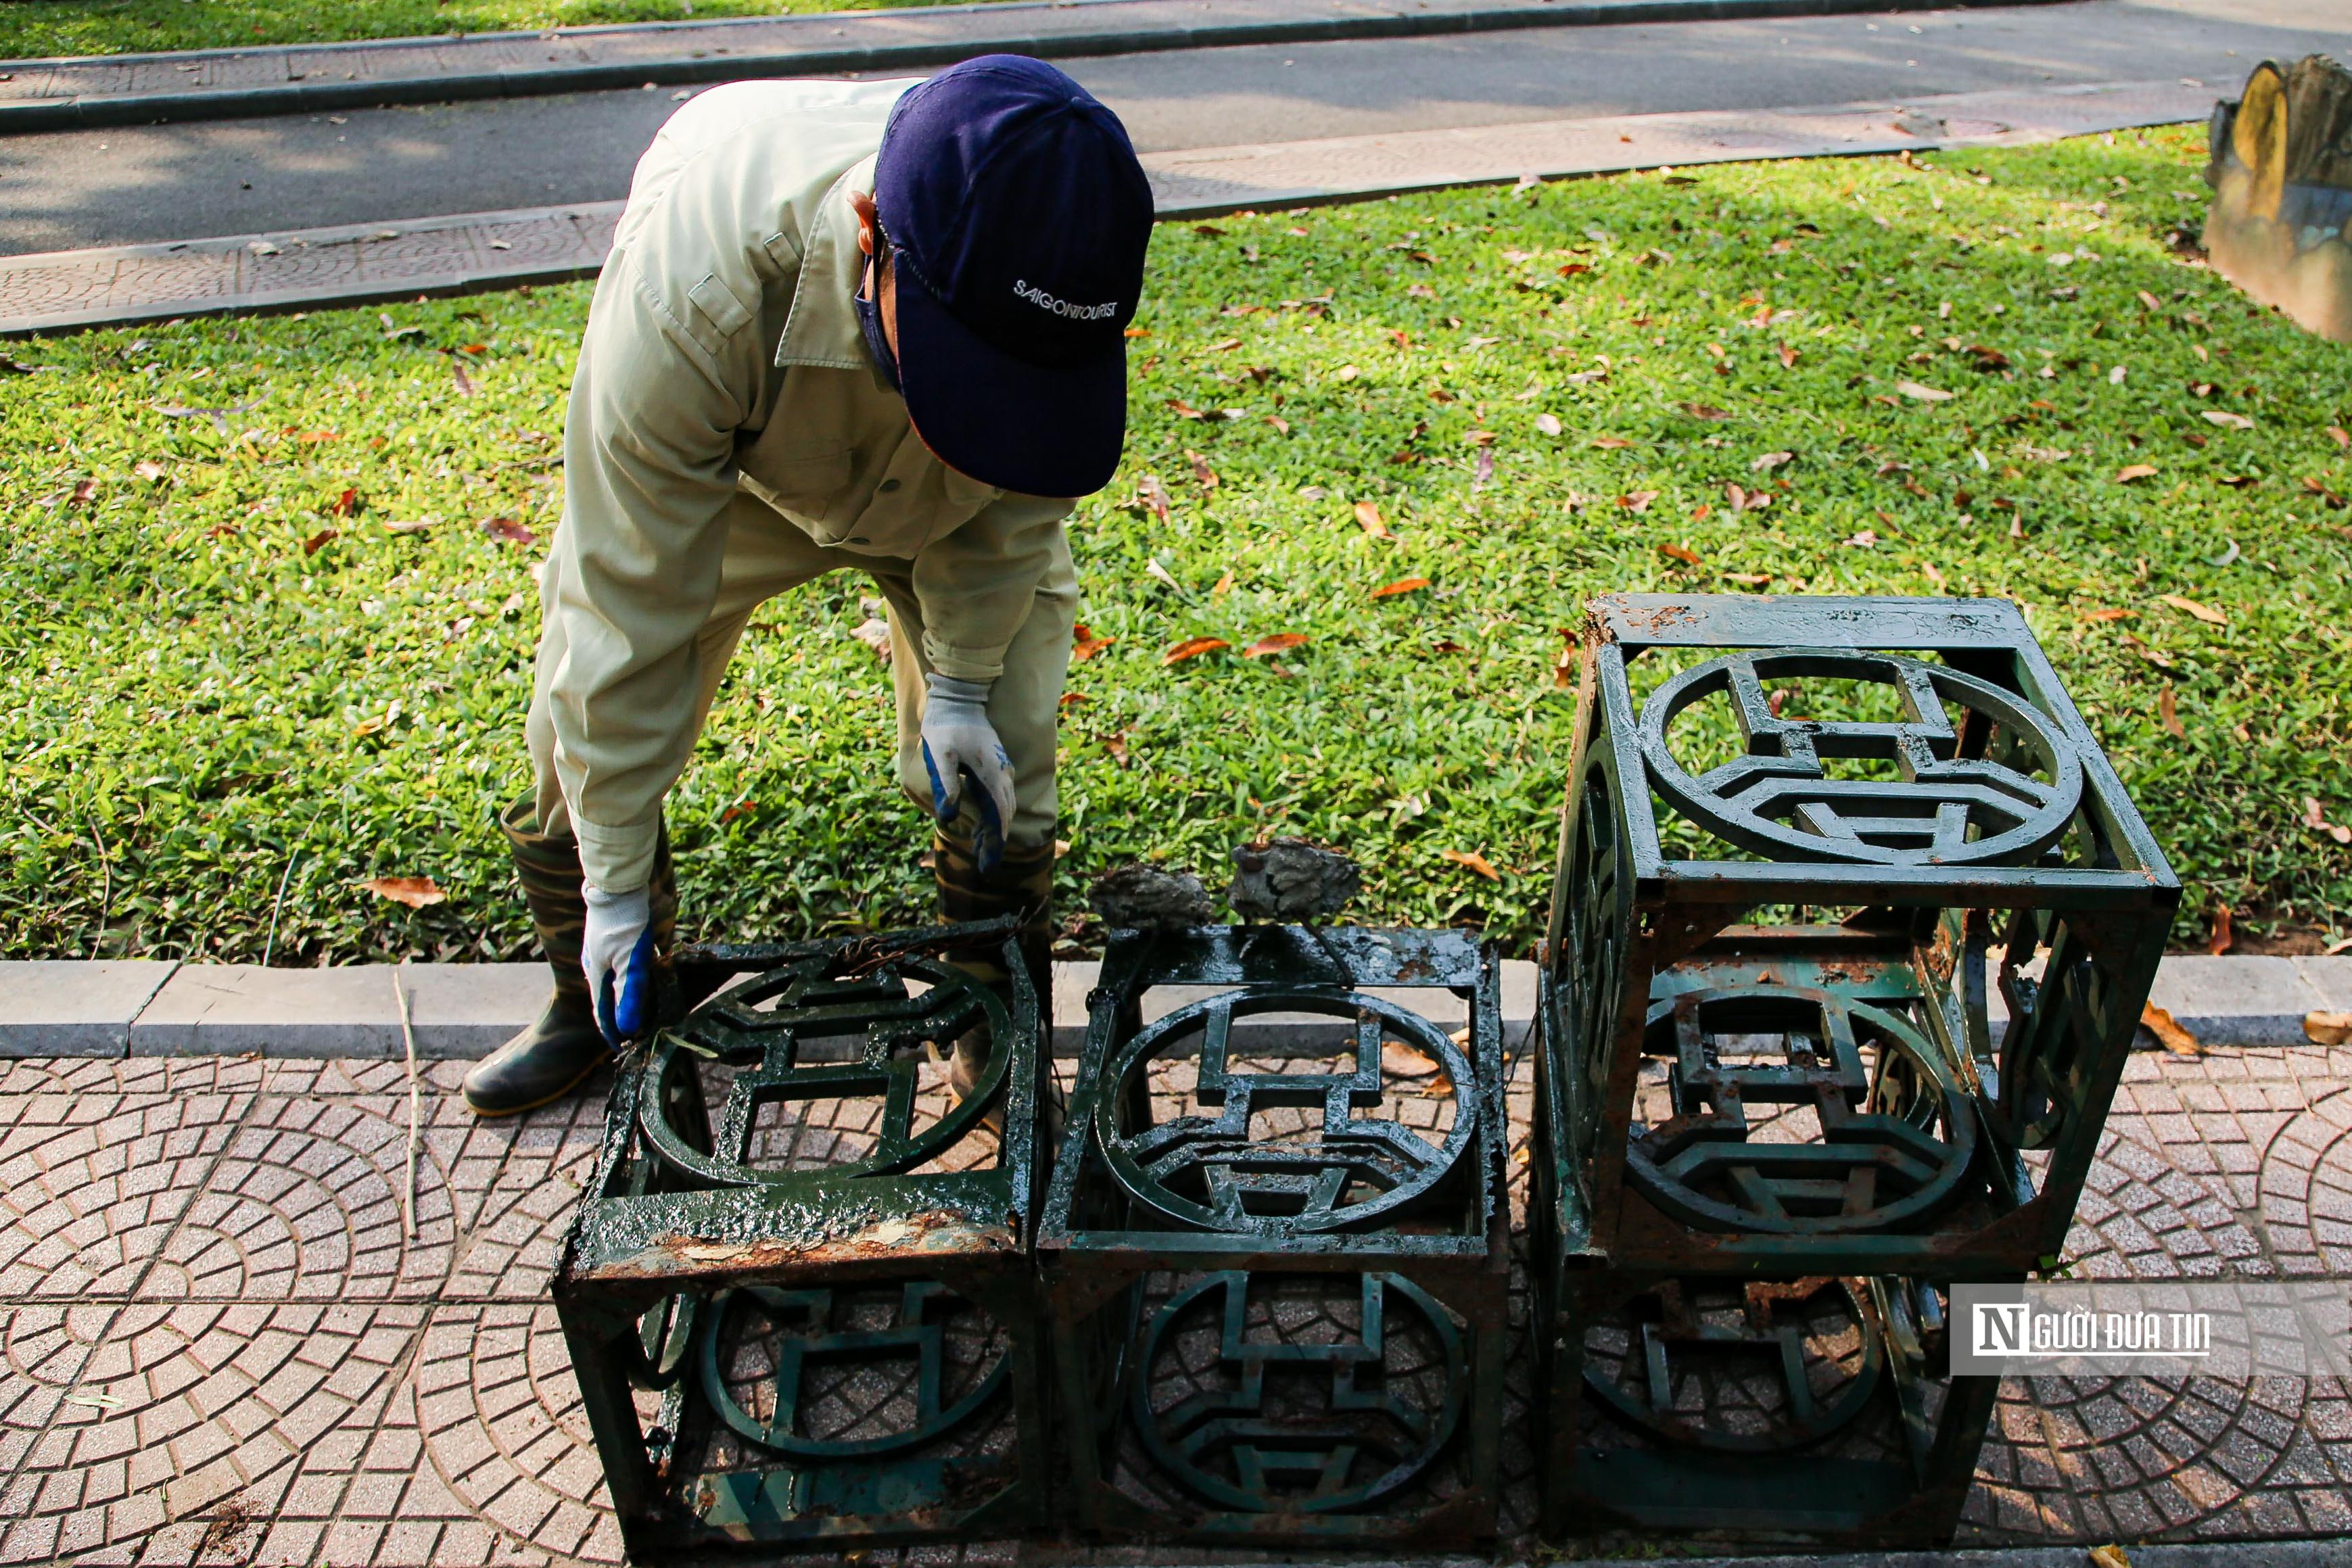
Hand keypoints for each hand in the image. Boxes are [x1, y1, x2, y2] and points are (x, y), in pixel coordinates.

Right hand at [582, 882, 654, 1044]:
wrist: (618, 882)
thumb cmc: (623, 922)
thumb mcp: (630, 961)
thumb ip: (628, 994)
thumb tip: (627, 1029)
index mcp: (596, 973)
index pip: (601, 1012)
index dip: (611, 1031)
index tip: (621, 1047)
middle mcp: (597, 963)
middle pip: (607, 997)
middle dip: (619, 1015)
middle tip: (635, 1031)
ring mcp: (604, 948)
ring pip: (616, 979)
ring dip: (627, 996)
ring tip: (643, 1007)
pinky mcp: (616, 936)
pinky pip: (625, 962)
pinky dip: (634, 975)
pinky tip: (648, 973)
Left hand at [919, 673, 1015, 870]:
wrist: (957, 696)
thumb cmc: (945, 724)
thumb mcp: (940, 754)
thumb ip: (944, 783)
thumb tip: (949, 816)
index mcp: (992, 773)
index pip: (1000, 814)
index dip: (995, 841)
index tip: (988, 863)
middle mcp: (1002, 773)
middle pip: (1004, 814)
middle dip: (994, 840)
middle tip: (984, 864)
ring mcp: (999, 769)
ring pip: (1002, 806)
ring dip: (992, 829)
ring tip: (980, 850)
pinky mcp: (993, 766)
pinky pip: (996, 795)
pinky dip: (990, 814)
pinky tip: (979, 825)